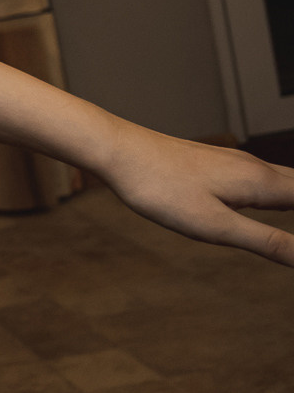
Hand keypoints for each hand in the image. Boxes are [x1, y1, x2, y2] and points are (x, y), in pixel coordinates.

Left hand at [95, 125, 293, 265]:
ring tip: (293, 220)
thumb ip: (266, 242)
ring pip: (290, 180)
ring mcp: (239, 163)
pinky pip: (270, 177)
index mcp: (263, 184)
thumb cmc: (159, 189)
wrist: (117, 150)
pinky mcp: (221, 165)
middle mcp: (258, 169)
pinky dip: (289, 191)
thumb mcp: (214, 226)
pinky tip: (279, 198)